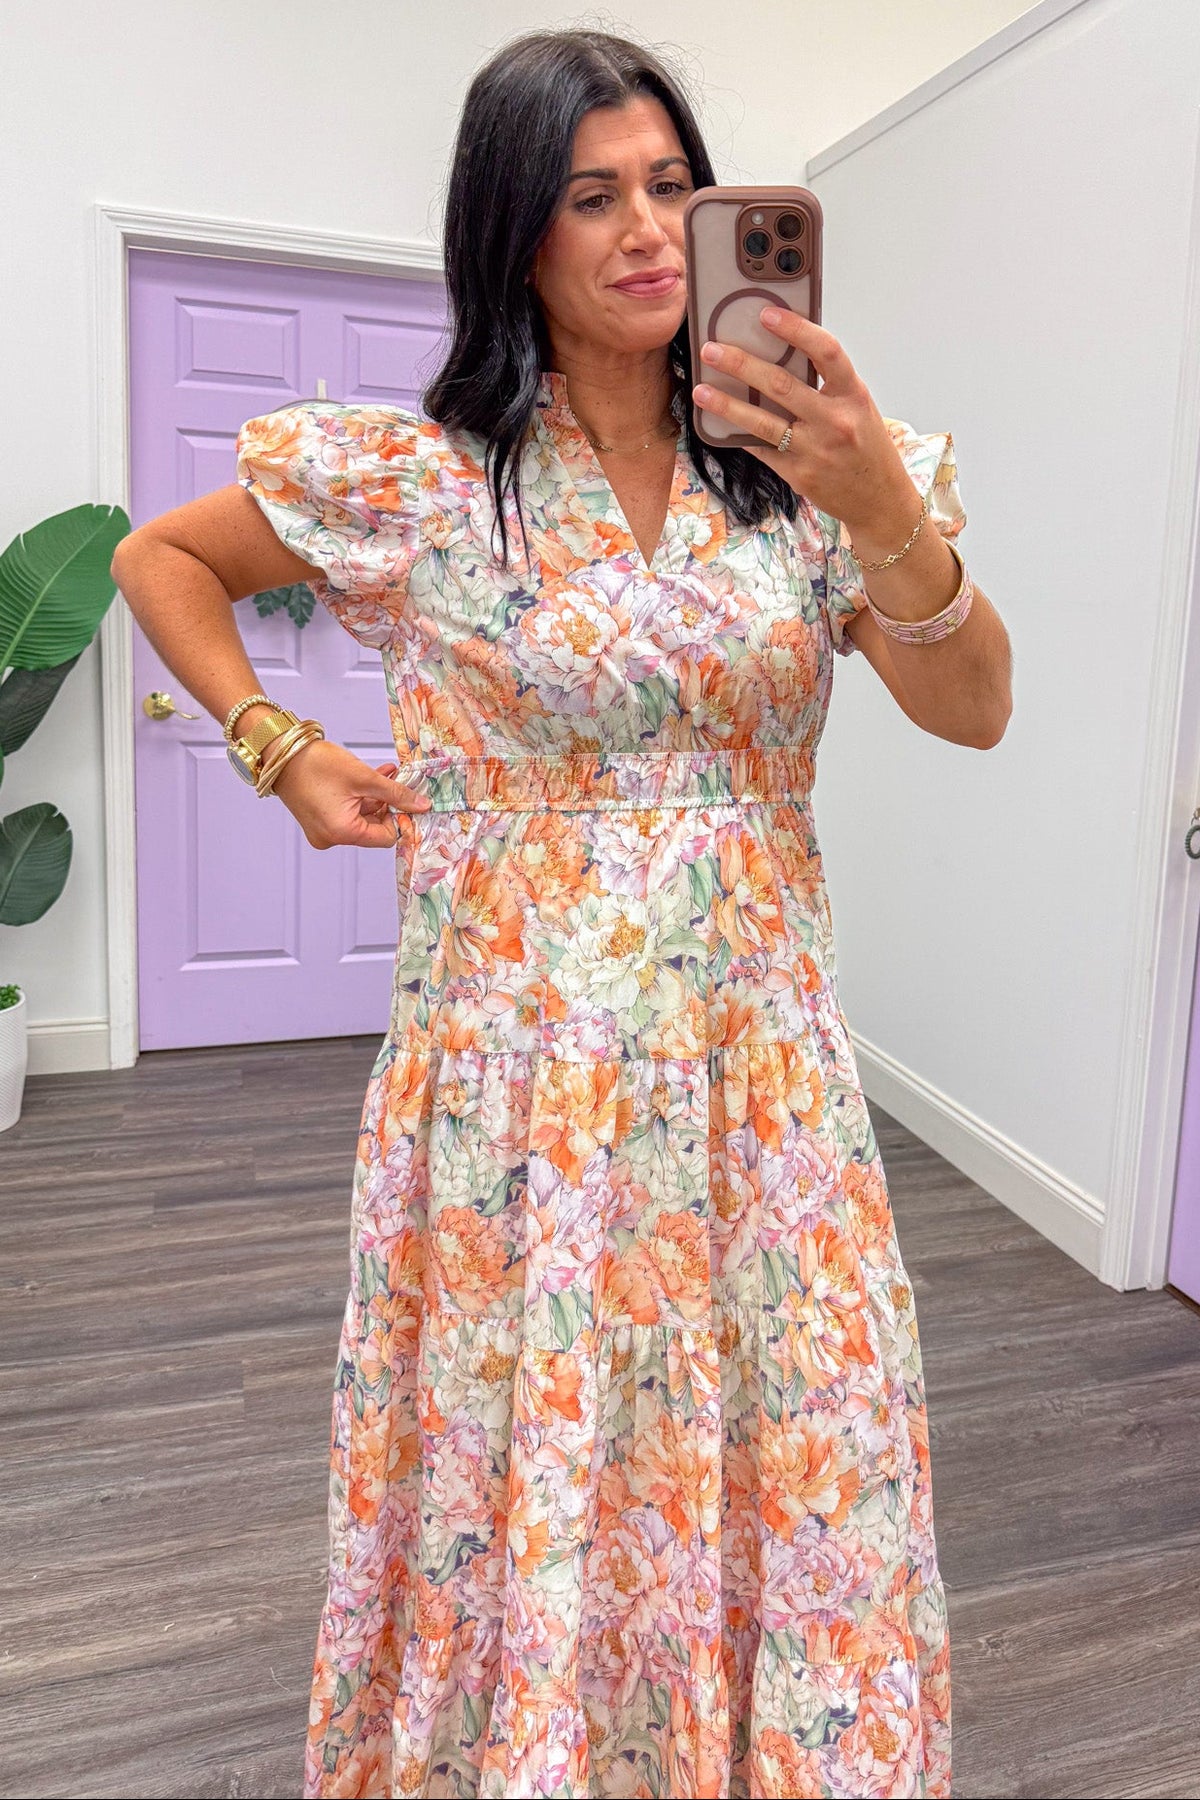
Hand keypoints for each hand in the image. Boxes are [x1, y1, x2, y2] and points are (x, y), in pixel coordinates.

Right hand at [264, 737, 429, 848]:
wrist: (280, 753)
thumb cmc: (315, 764)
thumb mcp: (363, 777)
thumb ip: (395, 793)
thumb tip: (420, 805)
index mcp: (341, 833)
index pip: (385, 837)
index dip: (400, 817)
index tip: (409, 799)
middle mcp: (330, 838)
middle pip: (373, 827)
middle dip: (388, 804)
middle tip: (399, 781)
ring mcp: (322, 830)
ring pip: (361, 817)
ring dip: (376, 797)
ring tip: (386, 773)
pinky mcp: (317, 819)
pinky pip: (346, 812)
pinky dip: (359, 798)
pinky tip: (371, 778)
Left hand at [693, 308, 913, 532]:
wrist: (878, 499)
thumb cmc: (866, 447)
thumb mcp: (857, 407)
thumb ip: (827, 383)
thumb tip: (783, 352)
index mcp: (853, 395)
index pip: (825, 352)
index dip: (795, 330)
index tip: (766, 315)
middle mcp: (835, 421)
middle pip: (781, 385)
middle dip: (741, 364)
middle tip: (712, 350)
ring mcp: (815, 450)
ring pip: (762, 422)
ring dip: (727, 404)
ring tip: (701, 390)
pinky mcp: (799, 475)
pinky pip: (761, 449)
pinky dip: (739, 435)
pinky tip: (718, 424)